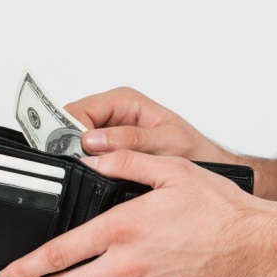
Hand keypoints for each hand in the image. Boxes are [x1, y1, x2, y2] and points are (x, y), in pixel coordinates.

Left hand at [0, 150, 276, 276]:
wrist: (259, 249)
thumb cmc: (222, 210)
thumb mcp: (171, 170)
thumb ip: (124, 163)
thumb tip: (90, 156)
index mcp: (122, 230)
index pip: (57, 255)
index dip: (24, 268)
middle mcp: (127, 267)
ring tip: (114, 264)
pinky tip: (146, 274)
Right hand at [66, 87, 229, 162]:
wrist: (209, 168)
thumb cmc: (195, 152)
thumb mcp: (166, 143)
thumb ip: (130, 141)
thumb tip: (93, 141)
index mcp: (125, 100)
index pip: (81, 109)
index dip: (68, 130)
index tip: (68, 151)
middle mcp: (114, 112)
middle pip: (71, 123)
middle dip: (67, 144)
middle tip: (69, 165)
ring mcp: (110, 131)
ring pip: (75, 140)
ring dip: (75, 156)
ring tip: (81, 173)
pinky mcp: (110, 150)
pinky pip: (86, 154)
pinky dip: (84, 164)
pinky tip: (90, 176)